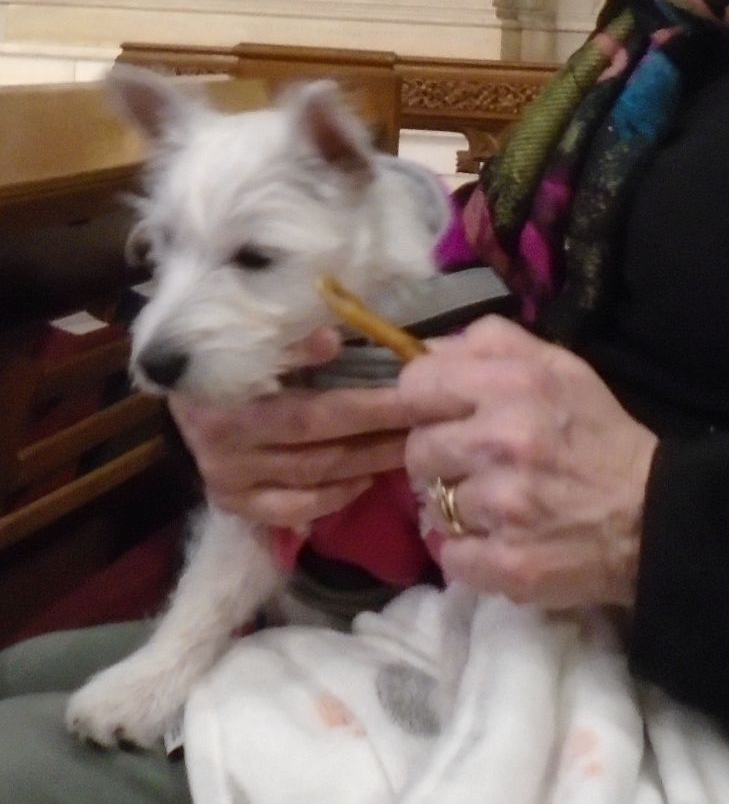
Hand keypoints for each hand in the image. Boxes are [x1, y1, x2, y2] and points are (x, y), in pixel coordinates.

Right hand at [169, 328, 413, 530]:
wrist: (180, 391)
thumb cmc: (226, 355)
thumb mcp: (250, 340)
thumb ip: (291, 343)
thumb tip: (332, 340)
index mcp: (231, 407)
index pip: (313, 414)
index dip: (366, 408)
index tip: (413, 396)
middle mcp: (226, 454)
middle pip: (318, 452)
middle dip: (378, 439)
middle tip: (426, 426)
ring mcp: (229, 484)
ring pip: (311, 482)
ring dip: (364, 467)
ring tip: (409, 449)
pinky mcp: (232, 505)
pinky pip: (290, 511)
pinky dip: (330, 500)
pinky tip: (365, 481)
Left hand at [400, 316, 658, 610]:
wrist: (651, 515)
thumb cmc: (598, 434)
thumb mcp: (559, 366)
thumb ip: (492, 344)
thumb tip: (429, 348)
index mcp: (514, 383)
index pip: (417, 384)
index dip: (421, 400)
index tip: (439, 415)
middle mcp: (502, 439)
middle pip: (416, 450)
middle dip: (440, 458)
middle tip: (475, 464)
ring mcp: (501, 505)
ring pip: (431, 506)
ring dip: (457, 507)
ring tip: (496, 504)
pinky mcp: (505, 562)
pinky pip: (448, 555)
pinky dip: (468, 552)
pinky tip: (499, 540)